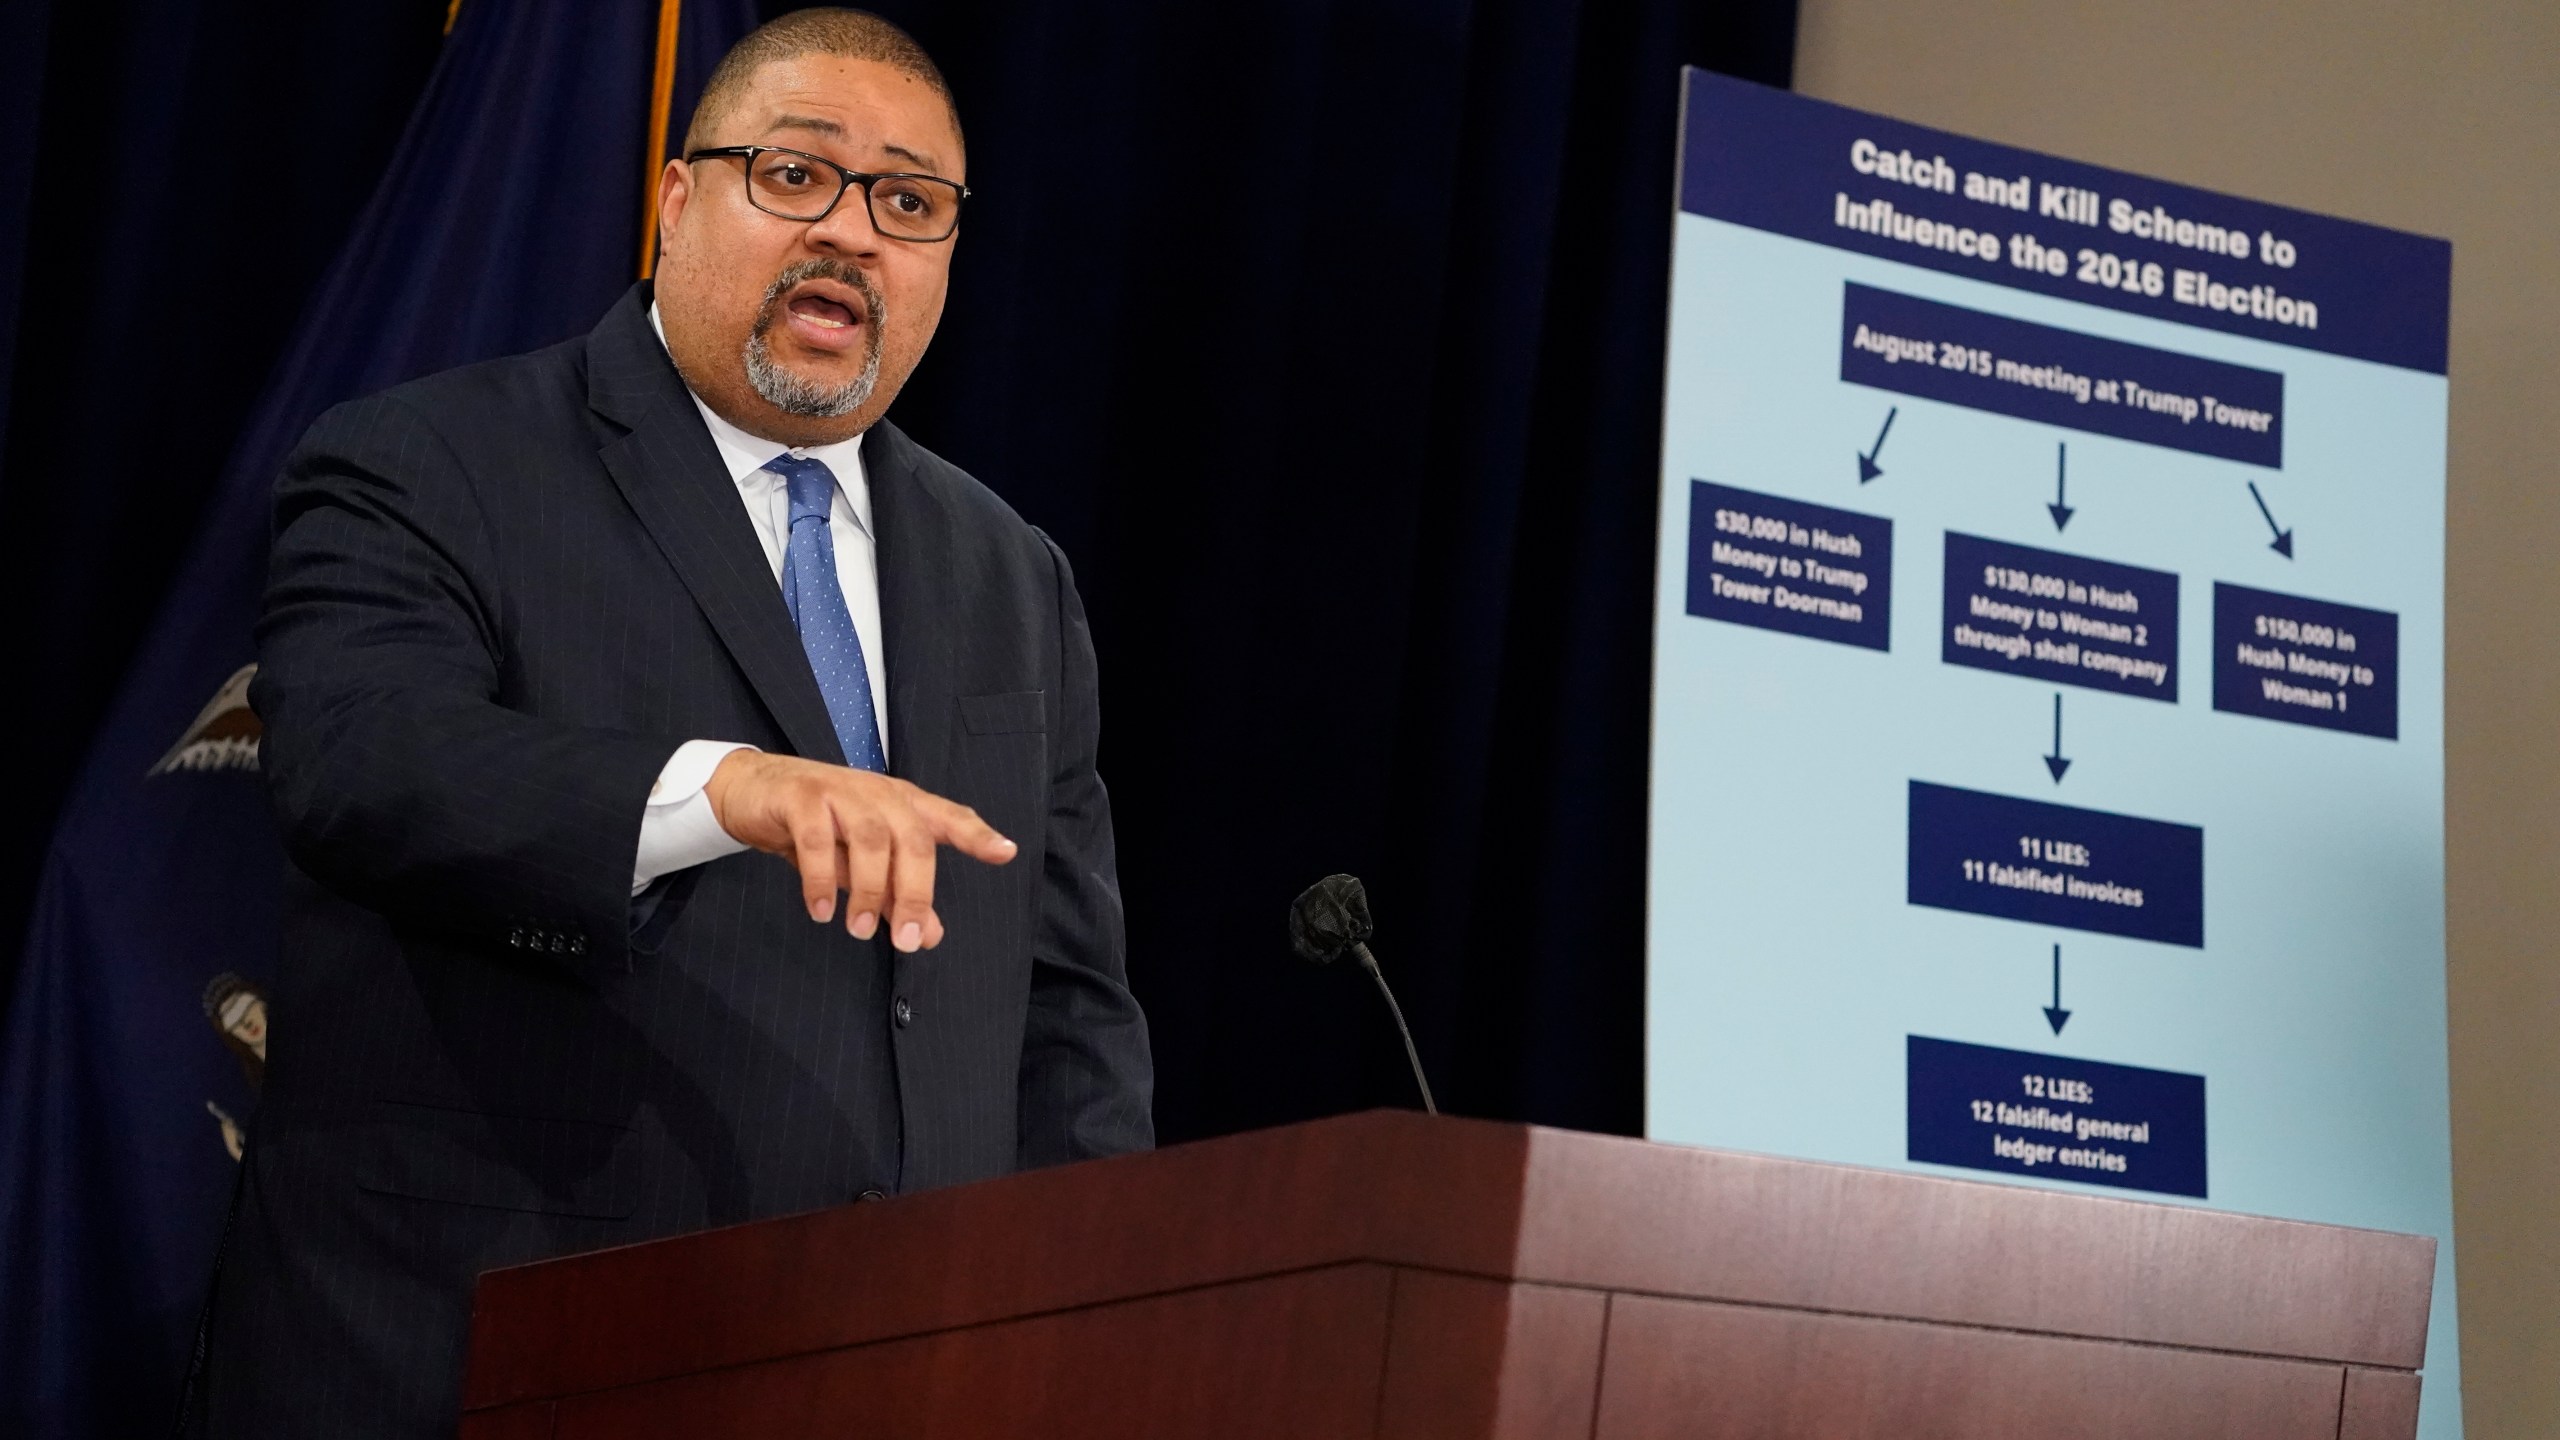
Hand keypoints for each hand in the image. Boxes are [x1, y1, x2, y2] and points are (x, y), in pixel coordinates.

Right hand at [703, 751, 1015, 950]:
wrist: (752, 790)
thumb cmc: (819, 826)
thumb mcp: (860, 863)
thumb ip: (896, 894)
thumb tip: (930, 935)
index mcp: (901, 805)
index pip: (947, 817)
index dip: (976, 834)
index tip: (1005, 853)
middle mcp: (877, 794)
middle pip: (912, 839)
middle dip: (914, 892)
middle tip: (905, 940)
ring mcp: (839, 792)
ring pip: (870, 838)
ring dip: (868, 889)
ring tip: (857, 930)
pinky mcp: (800, 798)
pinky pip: (816, 839)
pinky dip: (821, 877)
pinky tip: (822, 910)